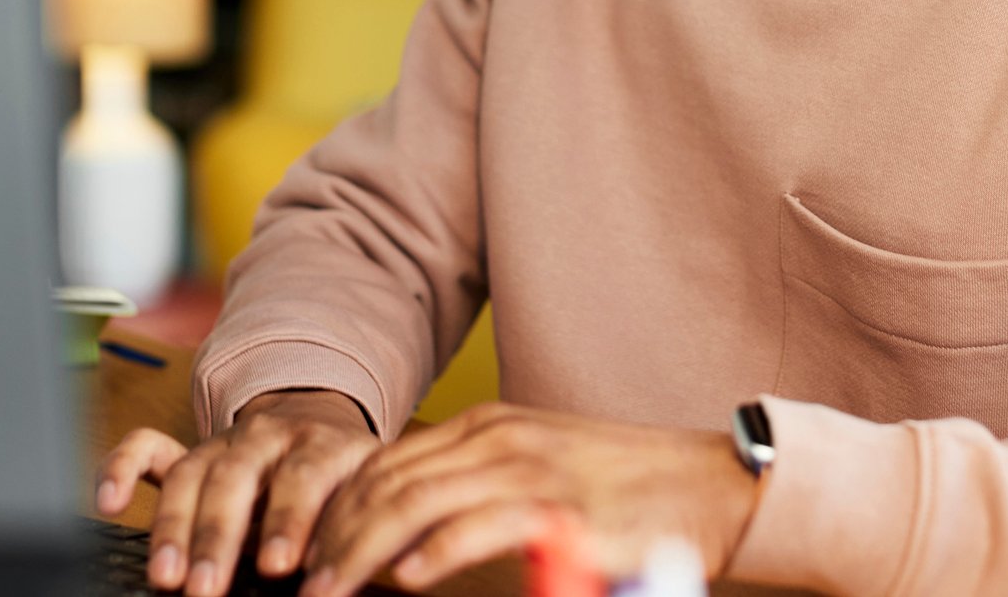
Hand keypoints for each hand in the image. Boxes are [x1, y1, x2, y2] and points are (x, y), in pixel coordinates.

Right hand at [93, 389, 381, 594]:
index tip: (278, 564)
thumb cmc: (347, 477)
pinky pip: (147, 449)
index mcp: (321, 444)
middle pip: (235, 479)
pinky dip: (119, 467)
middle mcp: (268, 438)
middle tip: (206, 588)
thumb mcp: (365, 494)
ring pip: (189, 474)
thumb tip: (343, 574)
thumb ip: (353, 527)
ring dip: (172, 527)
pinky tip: (105, 501)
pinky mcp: (191, 452)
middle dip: (217, 536)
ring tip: (165, 577)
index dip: (289, 520)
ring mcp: (224, 443)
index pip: (302, 478)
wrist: (325, 426)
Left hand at [301, 401, 758, 596]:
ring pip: (416, 502)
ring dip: (361, 550)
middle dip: (332, 534)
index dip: (334, 508)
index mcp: (490, 427)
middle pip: (388, 480)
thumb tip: (410, 534)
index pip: (387, 462)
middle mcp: (501, 438)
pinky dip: (431, 552)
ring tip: (328, 589)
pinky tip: (403, 578)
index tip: (301, 552)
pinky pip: (478, 525)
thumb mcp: (541, 471)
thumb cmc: (629, 491)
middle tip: (295, 581)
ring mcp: (530, 468)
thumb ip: (478, 488)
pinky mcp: (561, 508)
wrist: (712, 485)